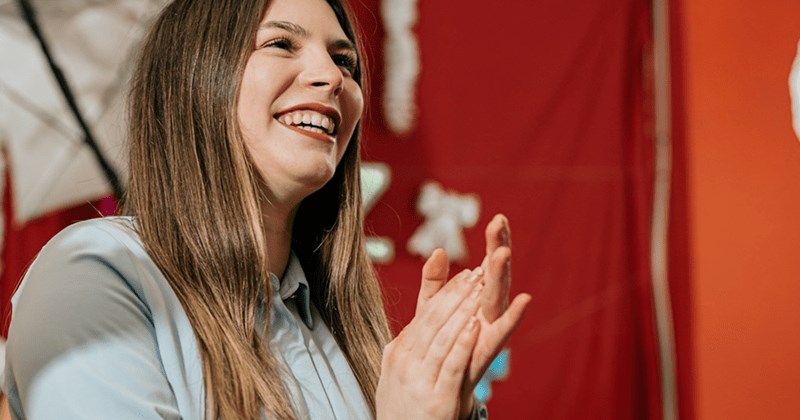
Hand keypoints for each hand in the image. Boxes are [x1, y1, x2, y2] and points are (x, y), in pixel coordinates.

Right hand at [376, 265, 483, 418]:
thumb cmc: (407, 400)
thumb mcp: (405, 361)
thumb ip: (420, 329)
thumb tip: (427, 302)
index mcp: (399, 351)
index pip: (425, 313)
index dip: (449, 292)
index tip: (468, 274)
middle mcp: (406, 363)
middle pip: (434, 320)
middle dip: (458, 294)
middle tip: (478, 273)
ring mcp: (420, 381)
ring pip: (443, 338)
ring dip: (463, 312)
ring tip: (480, 292)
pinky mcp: (437, 400)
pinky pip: (451, 366)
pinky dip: (463, 344)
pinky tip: (475, 326)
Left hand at [416, 214, 530, 417]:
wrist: (438, 391)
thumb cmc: (440, 348)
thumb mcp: (432, 312)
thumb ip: (435, 283)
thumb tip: (437, 250)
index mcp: (477, 300)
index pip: (488, 265)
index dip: (494, 242)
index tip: (498, 217)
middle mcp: (488, 312)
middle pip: (496, 275)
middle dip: (500, 249)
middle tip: (501, 223)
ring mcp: (489, 330)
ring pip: (498, 297)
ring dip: (502, 274)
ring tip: (503, 252)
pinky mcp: (486, 350)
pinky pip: (502, 332)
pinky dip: (513, 316)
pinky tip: (524, 299)